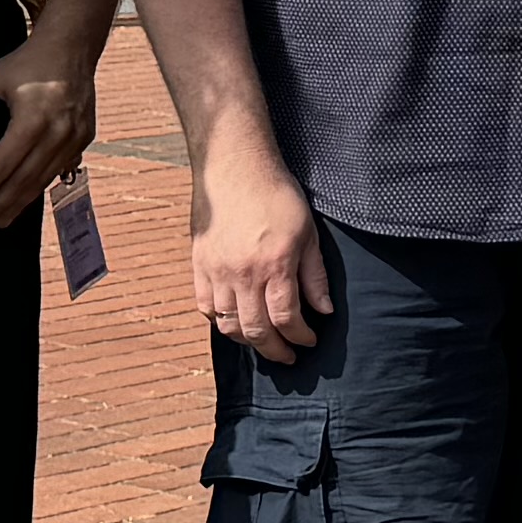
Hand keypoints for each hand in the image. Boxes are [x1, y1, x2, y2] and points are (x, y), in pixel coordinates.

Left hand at [0, 27, 96, 229]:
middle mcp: (57, 132)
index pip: (1, 164)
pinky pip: (57, 171)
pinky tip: (22, 201)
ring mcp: (74, 138)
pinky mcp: (84, 139)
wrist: (71, 48)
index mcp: (32, 118)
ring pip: (42, 181)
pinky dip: (37, 188)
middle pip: (23, 180)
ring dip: (18, 204)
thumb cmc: (27, 63)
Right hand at [191, 139, 334, 368]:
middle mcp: (243, 274)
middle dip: (274, 349)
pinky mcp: (199, 264)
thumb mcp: (308, 232)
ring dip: (247, 340)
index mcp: (274, 265)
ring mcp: (216, 271)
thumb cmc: (277, 195)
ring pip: (228, 324)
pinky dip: (220, 321)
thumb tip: (323, 310)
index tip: (309, 340)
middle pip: (256, 330)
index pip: (286, 318)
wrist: (235, 166)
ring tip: (263, 342)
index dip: (300, 337)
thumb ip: (315, 275)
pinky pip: (205, 306)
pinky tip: (235, 322)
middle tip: (287, 356)